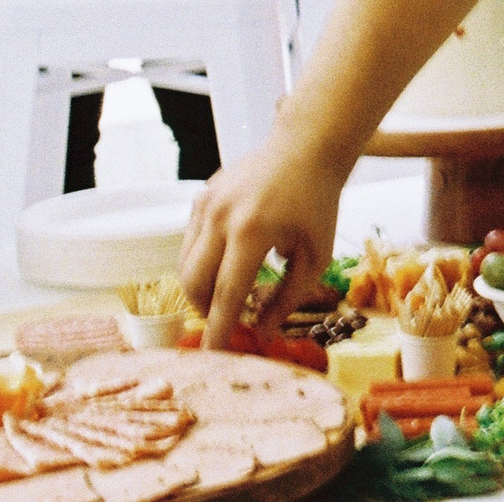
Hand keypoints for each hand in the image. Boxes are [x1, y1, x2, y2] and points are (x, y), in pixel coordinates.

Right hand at [180, 135, 349, 348]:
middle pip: (194, 282)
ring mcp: (205, 204)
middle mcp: (221, 217)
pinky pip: (190, 242)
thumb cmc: (318, 203)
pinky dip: (202, 261)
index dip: (218, 328)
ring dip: (201, 287)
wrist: (306, 148)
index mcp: (252, 231)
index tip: (213, 355)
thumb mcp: (315, 255)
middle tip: (227, 319)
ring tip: (230, 291)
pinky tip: (228, 260)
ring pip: (185, 264)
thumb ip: (287, 297)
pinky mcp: (200, 197)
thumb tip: (260, 332)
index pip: (226, 293)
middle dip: (206, 309)